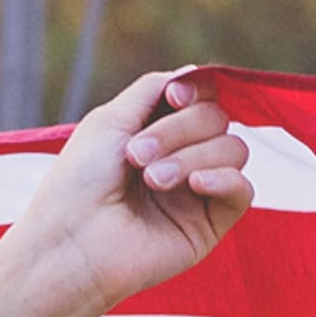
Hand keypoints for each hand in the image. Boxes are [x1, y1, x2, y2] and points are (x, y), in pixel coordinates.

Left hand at [13, 69, 254, 316]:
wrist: (72, 243)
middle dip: (179, 130)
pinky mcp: (209, 224)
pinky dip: (223, 178)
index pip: (201, 97)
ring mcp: (197, 192)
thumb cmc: (79, 183)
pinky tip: (194, 184)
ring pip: (233, 149)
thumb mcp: (110, 120)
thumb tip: (192, 72)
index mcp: (156, 134)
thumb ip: (153, 89)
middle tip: (135, 157)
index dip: (195, 90)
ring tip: (152, 180)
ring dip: (191, 155)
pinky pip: (243, 189)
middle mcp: (181, 159)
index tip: (173, 98)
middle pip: (217, 118)